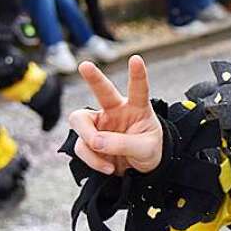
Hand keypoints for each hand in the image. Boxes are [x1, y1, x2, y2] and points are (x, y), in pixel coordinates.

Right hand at [68, 55, 162, 175]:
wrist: (139, 171)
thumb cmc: (149, 151)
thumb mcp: (145, 149)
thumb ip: (123, 144)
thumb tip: (95, 142)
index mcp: (137, 108)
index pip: (138, 89)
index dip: (137, 75)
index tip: (136, 59)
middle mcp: (116, 111)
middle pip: (102, 91)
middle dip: (93, 78)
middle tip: (85, 65)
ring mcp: (100, 124)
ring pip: (81, 122)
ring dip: (89, 140)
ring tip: (105, 158)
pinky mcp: (88, 139)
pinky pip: (81, 146)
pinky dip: (92, 160)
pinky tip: (107, 167)